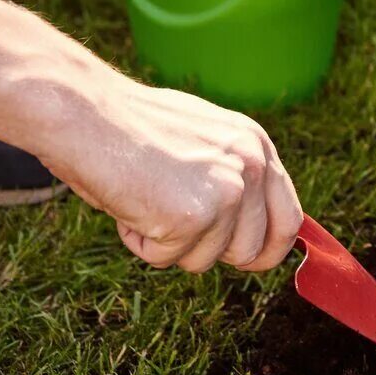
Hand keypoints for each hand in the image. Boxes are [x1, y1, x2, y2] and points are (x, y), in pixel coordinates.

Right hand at [37, 74, 302, 272]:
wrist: (86, 113)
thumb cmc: (130, 127)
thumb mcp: (201, 141)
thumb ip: (229, 176)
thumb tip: (244, 228)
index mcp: (256, 146)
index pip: (288, 218)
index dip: (268, 248)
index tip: (249, 261)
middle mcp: (252, 167)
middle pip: (252, 251)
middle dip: (211, 252)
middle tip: (172, 226)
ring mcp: (227, 192)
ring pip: (204, 260)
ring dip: (168, 244)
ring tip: (144, 198)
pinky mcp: (194, 216)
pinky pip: (165, 258)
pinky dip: (138, 242)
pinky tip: (128, 202)